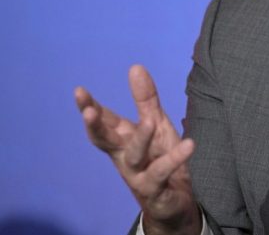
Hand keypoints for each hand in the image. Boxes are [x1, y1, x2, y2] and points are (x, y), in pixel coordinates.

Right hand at [75, 65, 201, 234]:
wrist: (174, 202)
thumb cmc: (160, 158)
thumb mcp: (156, 124)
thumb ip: (145, 99)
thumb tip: (135, 67)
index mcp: (121, 140)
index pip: (102, 121)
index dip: (89, 107)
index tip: (79, 91)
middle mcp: (124, 157)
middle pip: (105, 140)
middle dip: (95, 126)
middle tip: (89, 111)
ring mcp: (138, 175)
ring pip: (134, 156)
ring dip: (140, 139)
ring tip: (150, 122)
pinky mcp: (155, 189)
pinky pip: (163, 172)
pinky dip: (175, 158)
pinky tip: (188, 144)